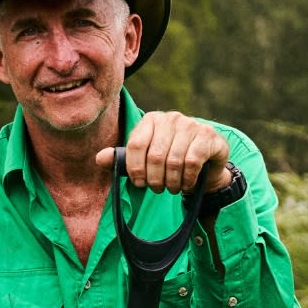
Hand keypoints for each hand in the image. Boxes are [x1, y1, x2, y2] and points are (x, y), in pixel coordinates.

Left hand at [97, 111, 230, 193]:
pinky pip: (192, 162)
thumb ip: (122, 159)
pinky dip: (187, 179)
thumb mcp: (143, 160)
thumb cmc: (169, 160)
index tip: (139, 183)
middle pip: (154, 155)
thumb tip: (99, 158)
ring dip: (171, 182)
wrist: (205, 163)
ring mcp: (191, 124)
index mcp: (151, 120)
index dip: (135, 168)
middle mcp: (171, 118)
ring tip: (171, 189)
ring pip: (174, 160)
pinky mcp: (207, 136)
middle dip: (154, 179)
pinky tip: (186, 184)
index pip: (135, 144)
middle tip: (157, 189)